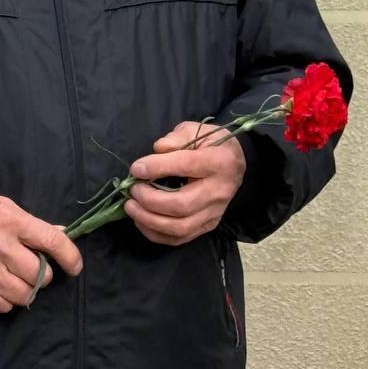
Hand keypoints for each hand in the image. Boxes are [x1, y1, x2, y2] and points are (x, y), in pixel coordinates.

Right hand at [0, 191, 82, 312]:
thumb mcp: (4, 206)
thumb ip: (33, 223)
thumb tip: (61, 232)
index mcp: (13, 222)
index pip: (52, 241)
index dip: (70, 256)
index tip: (75, 266)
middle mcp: (2, 248)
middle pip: (40, 275)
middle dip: (43, 273)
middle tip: (35, 267)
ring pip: (24, 294)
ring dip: (28, 289)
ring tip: (20, 278)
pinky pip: (2, 306)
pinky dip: (8, 300)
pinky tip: (4, 287)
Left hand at [125, 121, 246, 246]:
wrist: (236, 163)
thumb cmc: (212, 144)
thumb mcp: (196, 130)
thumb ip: (176, 138)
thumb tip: (158, 149)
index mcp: (218, 162)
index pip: (185, 166)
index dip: (158, 167)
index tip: (136, 168)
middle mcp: (218, 191)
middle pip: (182, 205)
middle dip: (150, 200)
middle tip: (133, 190)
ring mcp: (214, 213)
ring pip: (180, 227)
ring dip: (149, 220)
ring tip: (131, 207)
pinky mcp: (208, 225)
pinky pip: (180, 238)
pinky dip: (156, 233)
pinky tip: (141, 220)